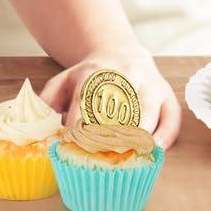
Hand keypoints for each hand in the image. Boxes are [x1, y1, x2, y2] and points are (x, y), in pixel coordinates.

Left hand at [40, 50, 180, 148]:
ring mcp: (147, 82)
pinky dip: (165, 134)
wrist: (120, 52)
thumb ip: (47, 102)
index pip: (85, 102)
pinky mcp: (166, 92)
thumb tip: (39, 126)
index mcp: (93, 72)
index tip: (73, 146)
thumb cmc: (89, 77)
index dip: (78, 126)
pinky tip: (155, 149)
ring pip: (146, 109)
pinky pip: (170, 115)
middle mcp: (123, 74)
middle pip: (117, 106)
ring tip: (131, 156)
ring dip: (139, 134)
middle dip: (110, 134)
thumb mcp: (64, 80)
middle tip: (103, 158)